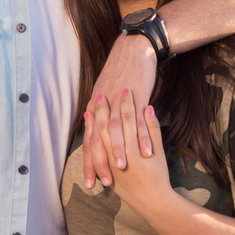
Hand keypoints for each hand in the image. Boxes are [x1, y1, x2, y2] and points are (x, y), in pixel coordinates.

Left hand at [83, 33, 157, 188]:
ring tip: (120, 170)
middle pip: (98, 139)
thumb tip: (97, 135)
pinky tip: (146, 152)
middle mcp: (102, 106)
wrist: (134, 51)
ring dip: (118, 152)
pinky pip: (138, 121)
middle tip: (102, 183)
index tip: (90, 181)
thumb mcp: (106, 95)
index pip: (89, 140)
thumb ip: (102, 114)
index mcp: (95, 108)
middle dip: (99, 163)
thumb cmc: (121, 75)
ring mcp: (118, 102)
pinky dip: (142, 137)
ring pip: (116, 132)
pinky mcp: (136, 97)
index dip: (89, 161)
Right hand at [87, 89, 170, 205]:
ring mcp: (135, 153)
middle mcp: (119, 153)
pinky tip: (148, 106)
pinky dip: (149, 118)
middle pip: (111, 123)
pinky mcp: (151, 152)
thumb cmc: (133, 192)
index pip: (99, 130)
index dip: (97, 112)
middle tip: (105, 90)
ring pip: (129, 124)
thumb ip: (104, 159)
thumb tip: (97, 146)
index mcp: (109, 157)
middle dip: (109, 105)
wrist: (153, 203)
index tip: (95, 98)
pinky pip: (149, 132)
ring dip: (128, 106)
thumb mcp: (114, 177)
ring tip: (127, 90)